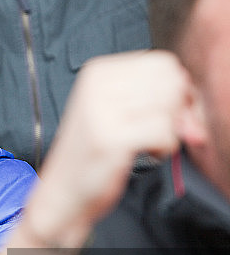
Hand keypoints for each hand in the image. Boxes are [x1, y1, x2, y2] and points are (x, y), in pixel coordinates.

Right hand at [25, 50, 189, 246]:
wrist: (62, 192)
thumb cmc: (91, 154)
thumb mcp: (113, 110)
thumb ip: (151, 95)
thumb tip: (191, 96)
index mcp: (97, 72)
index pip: (161, 62)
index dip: (176, 89)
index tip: (168, 113)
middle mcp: (96, 86)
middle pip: (170, 82)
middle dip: (177, 109)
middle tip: (162, 130)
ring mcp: (101, 111)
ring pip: (169, 105)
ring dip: (170, 130)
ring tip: (149, 142)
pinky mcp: (111, 139)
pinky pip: (164, 132)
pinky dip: (164, 147)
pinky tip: (146, 153)